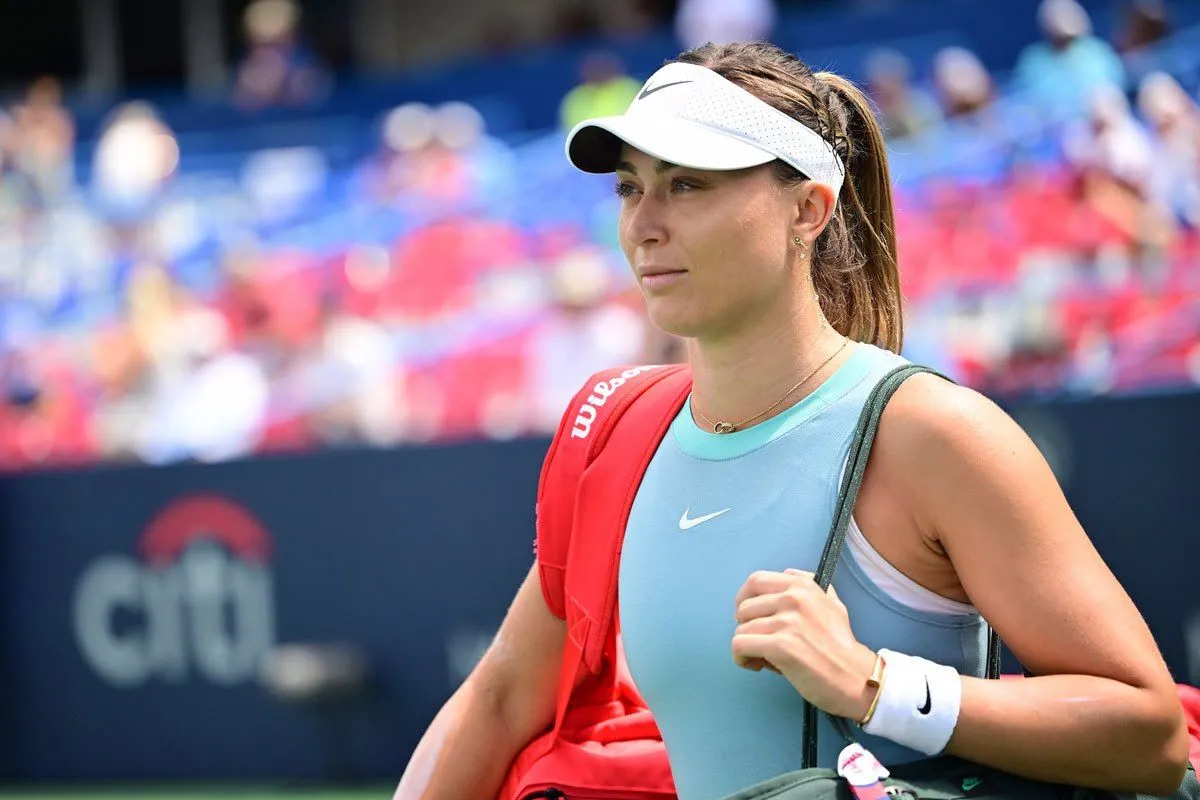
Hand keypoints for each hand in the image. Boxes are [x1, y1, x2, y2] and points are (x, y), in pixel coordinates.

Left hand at [732, 568, 878, 720]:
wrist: (857, 678)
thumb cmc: (842, 647)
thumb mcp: (832, 604)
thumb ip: (809, 587)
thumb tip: (786, 574)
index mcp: (803, 585)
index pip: (756, 581)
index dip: (745, 600)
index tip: (750, 617)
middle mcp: (794, 598)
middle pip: (744, 608)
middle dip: (746, 627)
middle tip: (760, 643)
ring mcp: (787, 621)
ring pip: (741, 629)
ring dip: (746, 647)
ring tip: (764, 658)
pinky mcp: (781, 645)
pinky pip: (740, 645)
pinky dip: (741, 658)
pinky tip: (756, 665)